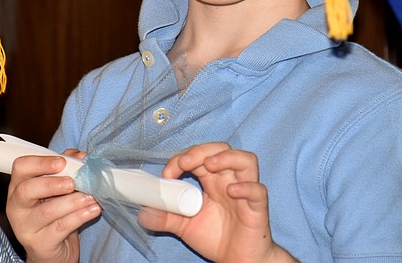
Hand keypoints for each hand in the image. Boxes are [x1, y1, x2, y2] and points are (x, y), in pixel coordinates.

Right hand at [6, 150, 100, 262]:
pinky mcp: (40, 244)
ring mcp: (25, 228)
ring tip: (91, 196)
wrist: (56, 250)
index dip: (40, 162)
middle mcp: (17, 207)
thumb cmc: (56, 214)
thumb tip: (79, 156)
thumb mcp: (59, 189)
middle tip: (73, 182)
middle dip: (52, 183)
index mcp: (19, 187)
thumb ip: (67, 169)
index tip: (62, 162)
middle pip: (26, 190)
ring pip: (47, 211)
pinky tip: (93, 209)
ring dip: (73, 201)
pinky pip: (60, 228)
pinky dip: (80, 216)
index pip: (20, 168)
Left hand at [137, 143, 297, 262]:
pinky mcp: (257, 208)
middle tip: (184, 164)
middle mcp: (230, 180)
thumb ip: (165, 217)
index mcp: (213, 181)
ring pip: (246, 160)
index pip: (200, 156)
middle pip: (223, 149)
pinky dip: (246, 187)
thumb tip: (143, 212)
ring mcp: (245, 192)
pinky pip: (258, 191)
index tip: (167, 174)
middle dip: (202, 151)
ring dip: (227, 158)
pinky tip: (232, 191)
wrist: (238, 261)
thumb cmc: (217, 238)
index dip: (183, 157)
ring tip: (209, 166)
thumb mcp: (185, 227)